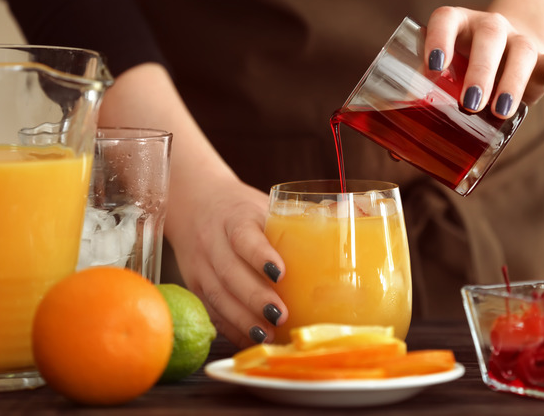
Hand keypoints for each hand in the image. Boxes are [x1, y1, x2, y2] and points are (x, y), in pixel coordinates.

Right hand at [167, 176, 287, 347]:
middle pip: (230, 272)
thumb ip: (295, 218)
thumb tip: (350, 224)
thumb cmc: (240, 209)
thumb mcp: (263, 204)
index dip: (260, 255)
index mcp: (235, 216)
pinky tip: (251, 339)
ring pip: (218, 295)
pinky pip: (211, 310)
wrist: (193, 204)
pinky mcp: (195, 285)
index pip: (243, 236)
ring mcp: (201, 265)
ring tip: (267, 335)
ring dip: (243, 319)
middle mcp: (213, 241)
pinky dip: (231, 327)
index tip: (281, 273)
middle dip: (255, 297)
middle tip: (280, 315)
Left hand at [424, 6, 543, 117]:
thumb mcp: (444, 82)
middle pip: (489, 37)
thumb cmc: (462, 75)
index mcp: (457, 26)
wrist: (504, 60)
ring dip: (511, 81)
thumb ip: (423, 106)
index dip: (438, 40)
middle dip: (480, 71)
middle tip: (470, 104)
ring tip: (499, 112)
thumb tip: (397, 150)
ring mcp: (518, 40)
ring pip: (522, 50)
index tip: (433, 68)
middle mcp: (489, 27)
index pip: (446, 20)